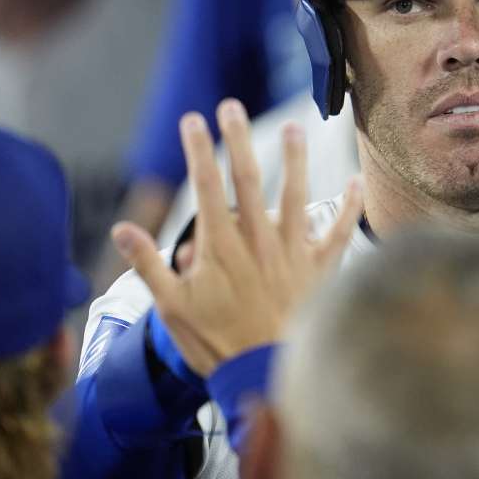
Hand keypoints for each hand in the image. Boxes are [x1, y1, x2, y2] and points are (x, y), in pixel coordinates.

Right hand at [110, 99, 363, 376]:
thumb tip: (122, 228)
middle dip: (238, 139)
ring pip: (295, 194)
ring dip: (295, 158)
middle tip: (232, 106)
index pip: (206, 185)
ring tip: (296, 127)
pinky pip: (337, 232)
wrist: (264, 372)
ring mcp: (292, 251)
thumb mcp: (171, 306)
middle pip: (249, 178)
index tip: (192, 119)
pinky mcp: (319, 268)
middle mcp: (259, 239)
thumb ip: (148, 264)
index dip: (198, 149)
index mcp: (220, 245)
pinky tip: (356, 181)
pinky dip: (348, 207)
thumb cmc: (215, 341)